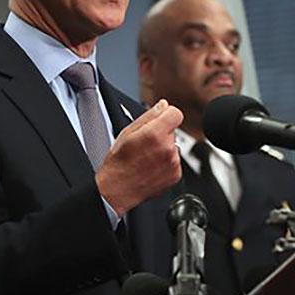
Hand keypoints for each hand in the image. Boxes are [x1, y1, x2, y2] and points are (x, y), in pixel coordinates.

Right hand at [96, 99, 182, 216]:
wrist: (118, 190)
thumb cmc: (118, 162)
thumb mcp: (127, 132)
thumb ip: (148, 116)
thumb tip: (163, 105)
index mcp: (155, 134)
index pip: (175, 113)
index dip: (165, 115)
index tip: (159, 121)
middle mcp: (168, 148)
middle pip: (173, 130)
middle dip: (162, 134)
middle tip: (145, 144)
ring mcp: (173, 163)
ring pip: (174, 146)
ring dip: (164, 149)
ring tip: (146, 158)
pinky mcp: (176, 175)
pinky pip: (175, 161)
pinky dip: (166, 163)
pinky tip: (151, 167)